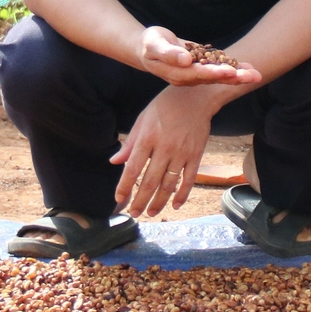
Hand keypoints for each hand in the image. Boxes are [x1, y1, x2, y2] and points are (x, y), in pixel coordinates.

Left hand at [111, 85, 216, 215]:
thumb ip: (129, 143)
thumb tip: (114, 161)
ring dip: (159, 201)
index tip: (119, 199)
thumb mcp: (142, 120)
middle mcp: (164, 147)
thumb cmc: (164, 107)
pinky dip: (182, 194)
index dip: (125, 186)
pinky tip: (175, 205)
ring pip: (169, 184)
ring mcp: (182, 153)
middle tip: (134, 213)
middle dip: (140, 200)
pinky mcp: (196, 155)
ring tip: (151, 213)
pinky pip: (189, 179)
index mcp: (148, 138)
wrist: (195, 97)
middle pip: (150, 181)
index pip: (132, 168)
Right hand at [138, 26, 262, 87]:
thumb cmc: (150, 44)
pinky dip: (235, 68)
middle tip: (252, 76)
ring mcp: (197, 74)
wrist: (148, 48)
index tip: (230, 71)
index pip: (198, 74)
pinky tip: (249, 67)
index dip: (214, 73)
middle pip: (214, 78)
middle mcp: (190, 78)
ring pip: (220, 76)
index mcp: (178, 74)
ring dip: (239, 75)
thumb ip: (168, 53)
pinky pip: (220, 69)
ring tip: (256, 74)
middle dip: (234, 77)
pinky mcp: (202, 68)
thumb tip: (186, 60)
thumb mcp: (154, 45)